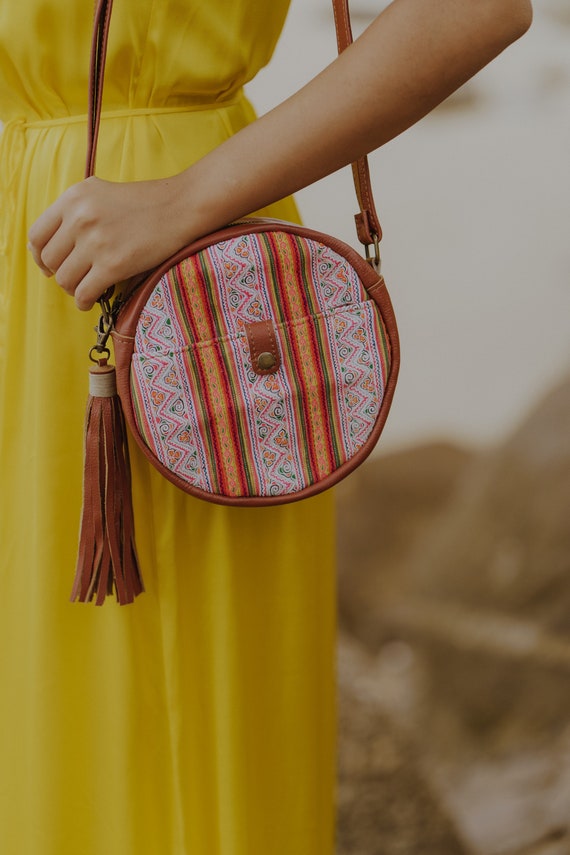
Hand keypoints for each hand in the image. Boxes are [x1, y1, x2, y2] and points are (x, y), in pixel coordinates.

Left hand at [28, 174, 190, 310]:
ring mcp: (95, 242)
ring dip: (73, 289)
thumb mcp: (100, 192)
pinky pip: (84, 293)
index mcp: (73, 198)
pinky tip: (92, 301)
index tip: (49, 265)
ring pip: (65, 279)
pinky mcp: (113, 265)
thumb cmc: (145, 202)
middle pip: (50, 260)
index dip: (39, 256)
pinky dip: (85, 302)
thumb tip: (56, 241)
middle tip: (73, 278)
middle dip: (59, 274)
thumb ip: (75, 210)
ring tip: (86, 289)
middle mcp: (79, 218)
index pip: (37, 235)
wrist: (180, 207)